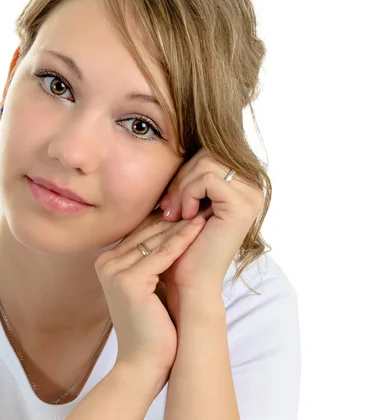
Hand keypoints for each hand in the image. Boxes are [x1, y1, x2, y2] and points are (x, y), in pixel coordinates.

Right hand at [95, 210, 206, 388]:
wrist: (144, 363)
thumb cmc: (151, 326)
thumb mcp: (147, 286)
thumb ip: (150, 260)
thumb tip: (170, 231)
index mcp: (106, 262)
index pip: (140, 232)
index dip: (167, 219)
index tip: (191, 205)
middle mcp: (105, 263)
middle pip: (146, 232)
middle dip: (175, 217)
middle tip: (201, 200)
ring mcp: (114, 271)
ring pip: (155, 239)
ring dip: (182, 224)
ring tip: (205, 208)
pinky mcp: (129, 280)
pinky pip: (162, 254)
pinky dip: (183, 240)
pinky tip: (200, 227)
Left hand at [158, 148, 264, 298]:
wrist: (188, 282)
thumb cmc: (183, 245)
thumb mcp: (185, 202)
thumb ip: (188, 176)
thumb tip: (172, 138)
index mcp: (242, 184)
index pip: (208, 151)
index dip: (183, 172)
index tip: (168, 201)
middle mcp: (253, 187)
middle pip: (208, 152)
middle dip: (180, 178)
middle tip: (167, 208)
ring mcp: (252, 195)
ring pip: (205, 163)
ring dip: (181, 188)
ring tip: (173, 214)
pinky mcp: (242, 204)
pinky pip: (207, 178)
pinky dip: (188, 193)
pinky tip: (184, 217)